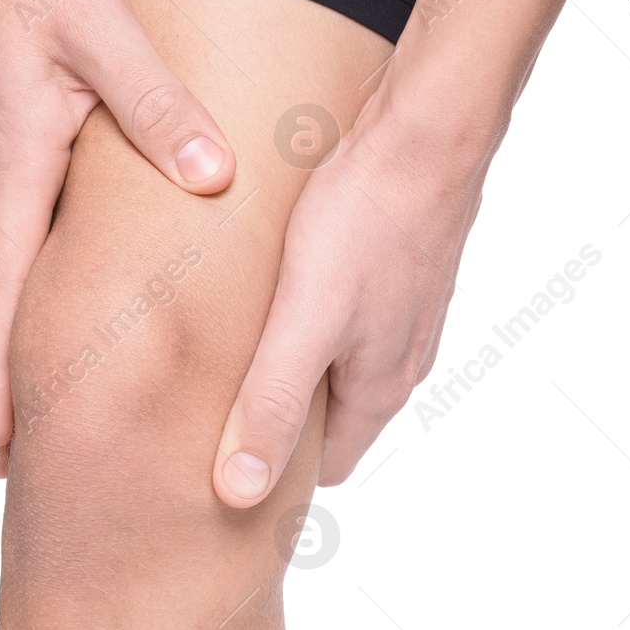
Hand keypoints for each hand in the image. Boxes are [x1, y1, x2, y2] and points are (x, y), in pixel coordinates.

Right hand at [0, 0, 236, 475]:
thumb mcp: (100, 30)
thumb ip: (158, 106)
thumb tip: (211, 177)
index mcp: (18, 167)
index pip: (2, 295)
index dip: (3, 377)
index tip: (3, 446)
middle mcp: (7, 177)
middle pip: (5, 300)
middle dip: (12, 381)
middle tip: (24, 458)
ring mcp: (12, 161)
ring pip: (24, 265)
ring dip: (34, 335)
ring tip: (64, 397)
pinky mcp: (25, 138)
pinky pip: (40, 223)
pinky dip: (56, 275)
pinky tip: (89, 292)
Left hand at [210, 89, 490, 505]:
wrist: (426, 135)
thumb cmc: (368, 220)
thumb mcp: (306, 320)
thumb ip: (271, 403)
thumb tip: (239, 494)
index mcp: (380, 389)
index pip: (323, 469)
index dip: (271, 476)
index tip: (213, 469)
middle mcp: (400, 361)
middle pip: (327, 419)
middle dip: (274, 422)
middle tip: (203, 411)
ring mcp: (403, 316)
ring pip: (336, 365)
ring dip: (288, 366)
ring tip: (226, 349)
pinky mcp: (395, 273)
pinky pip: (345, 318)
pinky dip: (306, 320)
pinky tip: (271, 291)